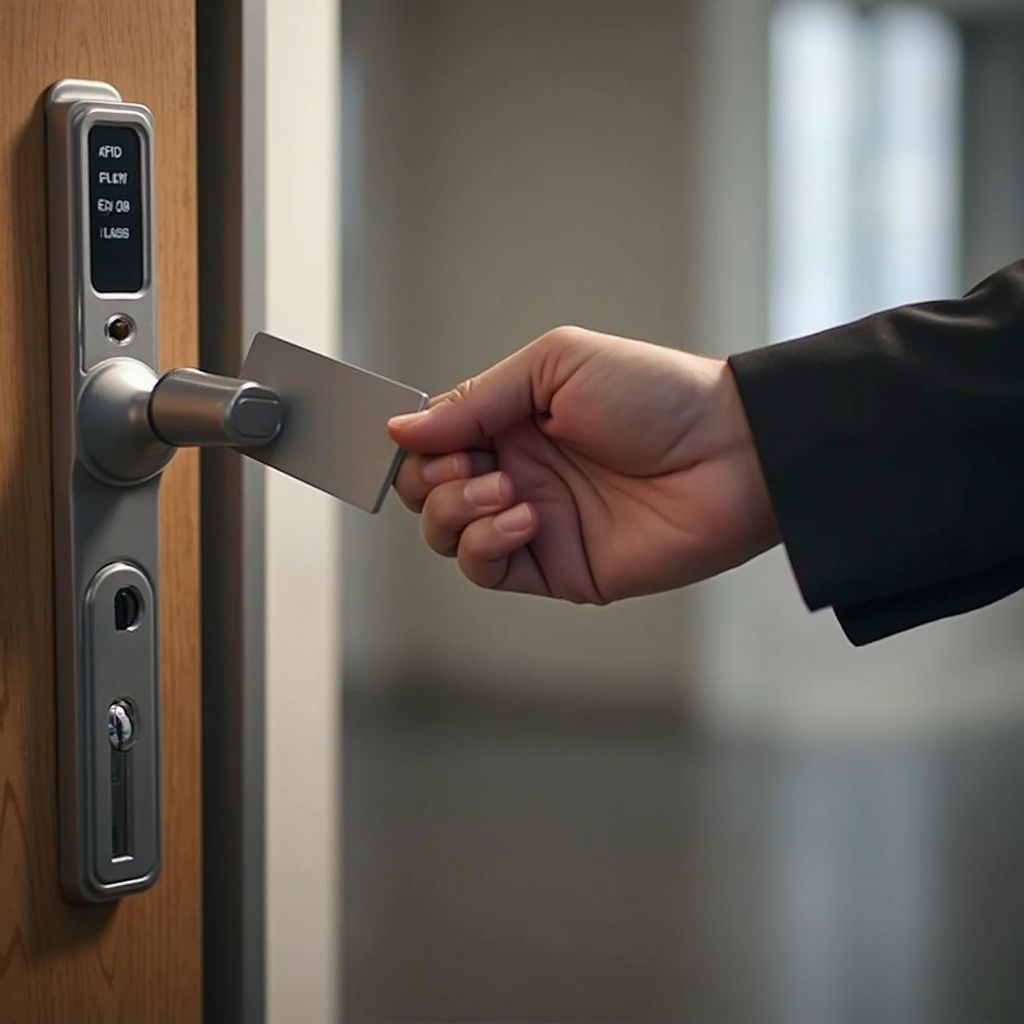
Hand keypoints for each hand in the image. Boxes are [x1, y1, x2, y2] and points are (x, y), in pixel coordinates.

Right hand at [389, 326, 778, 602]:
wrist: (729, 452)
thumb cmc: (652, 394)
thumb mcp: (554, 366)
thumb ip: (474, 400)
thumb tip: (400, 430)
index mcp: (512, 421)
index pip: (433, 441)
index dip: (418, 443)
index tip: (428, 439)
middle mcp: (517, 472)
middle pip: (427, 492)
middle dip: (432, 480)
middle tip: (476, 463)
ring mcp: (534, 522)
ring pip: (447, 534)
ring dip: (458, 510)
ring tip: (510, 489)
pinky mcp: (556, 568)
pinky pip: (487, 569)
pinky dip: (488, 544)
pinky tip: (527, 518)